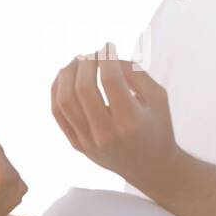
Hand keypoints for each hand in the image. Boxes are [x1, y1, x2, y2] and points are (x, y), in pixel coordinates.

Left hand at [51, 43, 182, 189]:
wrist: (151, 168)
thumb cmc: (157, 127)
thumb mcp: (158, 98)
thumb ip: (136, 73)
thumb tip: (107, 57)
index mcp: (131, 122)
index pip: (111, 80)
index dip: (107, 57)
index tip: (109, 46)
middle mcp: (106, 135)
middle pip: (83, 88)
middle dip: (86, 62)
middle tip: (94, 53)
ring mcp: (88, 142)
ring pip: (64, 99)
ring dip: (68, 73)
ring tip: (78, 61)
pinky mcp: (77, 144)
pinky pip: (58, 112)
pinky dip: (57, 88)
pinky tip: (66, 76)